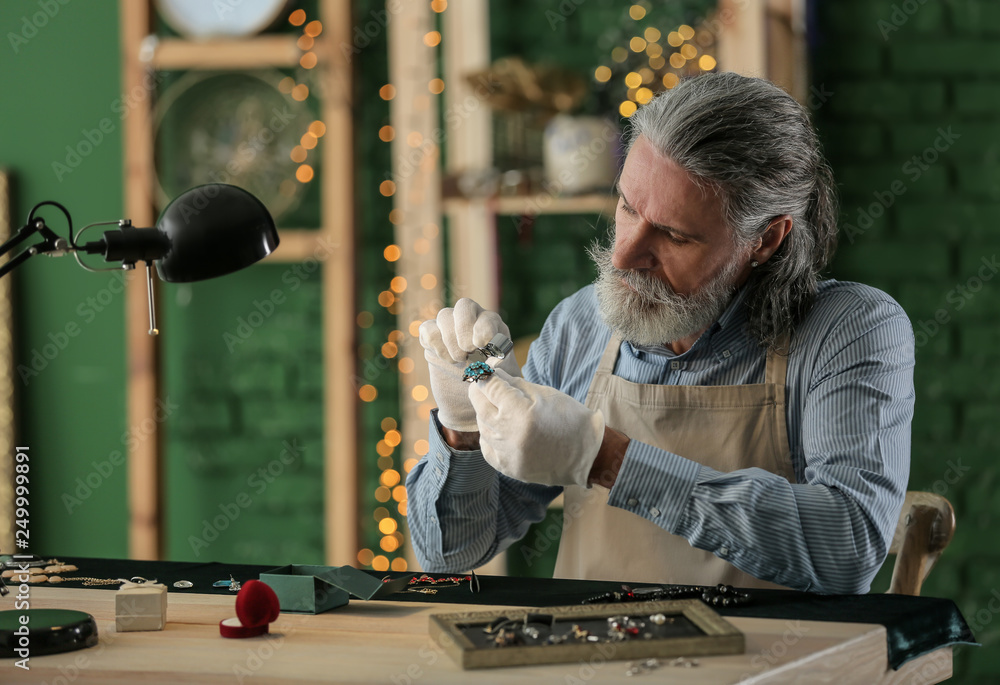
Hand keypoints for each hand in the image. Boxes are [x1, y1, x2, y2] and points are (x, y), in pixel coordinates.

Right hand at [419, 299, 520, 431]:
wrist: (467, 403)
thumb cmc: (489, 387)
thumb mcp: (501, 379)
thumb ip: (501, 367)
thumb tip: (494, 360)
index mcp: (493, 327)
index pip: (486, 316)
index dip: (483, 328)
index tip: (482, 346)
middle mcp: (472, 321)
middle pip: (464, 306)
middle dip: (463, 329)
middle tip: (467, 352)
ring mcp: (450, 327)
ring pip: (444, 315)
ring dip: (449, 340)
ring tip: (457, 360)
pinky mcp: (432, 337)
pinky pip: (427, 328)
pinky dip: (434, 344)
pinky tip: (445, 359)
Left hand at [469, 369, 603, 486]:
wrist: (587, 454)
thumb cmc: (569, 419)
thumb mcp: (543, 393)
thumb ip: (513, 383)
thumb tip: (491, 373)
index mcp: (519, 412)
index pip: (489, 386)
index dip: (485, 375)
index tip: (485, 371)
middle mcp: (509, 434)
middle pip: (479, 405)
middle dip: (481, 391)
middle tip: (488, 385)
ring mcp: (507, 454)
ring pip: (482, 426)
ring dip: (487, 413)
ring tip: (502, 408)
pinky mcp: (508, 468)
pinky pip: (487, 447)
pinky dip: (490, 436)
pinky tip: (501, 429)